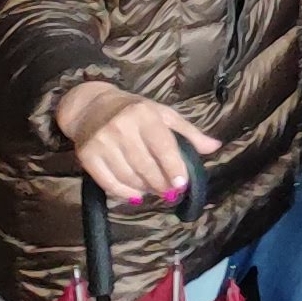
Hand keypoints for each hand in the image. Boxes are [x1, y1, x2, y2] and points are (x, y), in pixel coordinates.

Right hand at [54, 83, 220, 205]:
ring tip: (154, 190)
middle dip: (160, 183)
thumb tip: (215, 147)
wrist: (90, 106)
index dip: (173, 167)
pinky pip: (107, 181)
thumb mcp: (164, 114)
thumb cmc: (134, 111)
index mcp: (145, 115)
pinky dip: (123, 192)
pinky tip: (134, 194)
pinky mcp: (87, 155)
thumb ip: (189, 132)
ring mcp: (102, 142)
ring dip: (144, 188)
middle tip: (170, 192)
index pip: (163, 146)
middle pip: (145, 165)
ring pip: (127, 175)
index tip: (182, 184)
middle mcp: (122, 127)